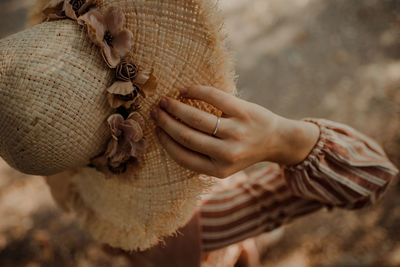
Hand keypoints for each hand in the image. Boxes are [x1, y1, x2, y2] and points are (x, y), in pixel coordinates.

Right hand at [151, 85, 319, 177]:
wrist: (277, 140)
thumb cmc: (244, 150)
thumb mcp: (224, 163)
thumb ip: (201, 155)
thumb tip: (168, 136)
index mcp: (218, 170)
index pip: (182, 156)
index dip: (165, 141)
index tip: (156, 130)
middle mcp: (227, 153)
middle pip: (186, 135)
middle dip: (166, 122)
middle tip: (155, 111)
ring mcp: (236, 132)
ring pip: (196, 118)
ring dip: (176, 107)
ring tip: (165, 101)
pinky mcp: (243, 111)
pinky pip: (213, 97)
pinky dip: (195, 91)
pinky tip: (185, 90)